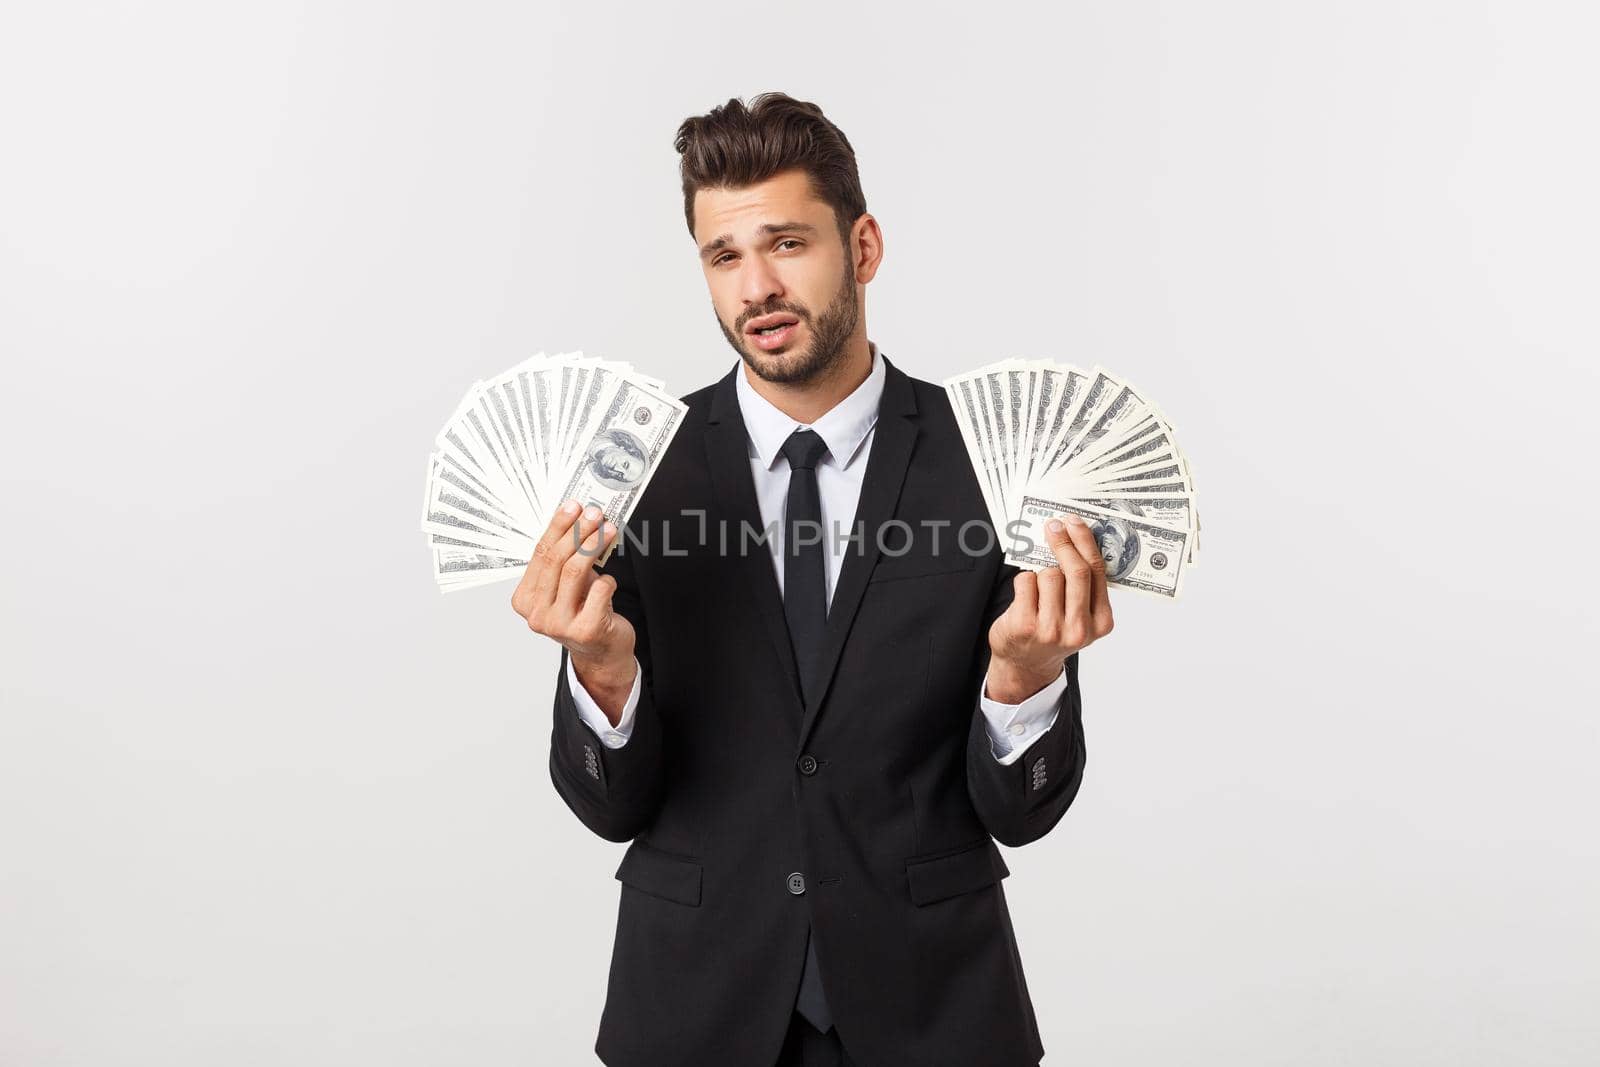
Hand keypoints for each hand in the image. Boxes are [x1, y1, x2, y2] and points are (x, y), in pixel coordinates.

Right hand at [511, 500, 636, 716]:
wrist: (602, 652)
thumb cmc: (584, 612)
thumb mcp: (567, 585)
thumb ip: (566, 558)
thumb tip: (579, 518)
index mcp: (525, 600)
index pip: (539, 554)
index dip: (557, 526)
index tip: (573, 506)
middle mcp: (536, 615)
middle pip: (555, 560)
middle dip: (577, 531)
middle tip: (594, 513)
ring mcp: (559, 625)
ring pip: (575, 571)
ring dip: (594, 545)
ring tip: (608, 529)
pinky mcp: (586, 631)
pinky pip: (600, 590)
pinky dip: (608, 579)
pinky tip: (610, 579)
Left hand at [986, 514, 1114, 701]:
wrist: (1026, 664)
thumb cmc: (1054, 631)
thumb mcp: (1079, 614)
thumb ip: (1084, 586)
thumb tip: (1076, 537)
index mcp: (1101, 623)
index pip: (1097, 573)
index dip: (1085, 542)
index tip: (1074, 522)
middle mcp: (1079, 629)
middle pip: (1076, 571)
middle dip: (1064, 542)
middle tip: (1053, 526)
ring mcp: (1051, 630)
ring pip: (1048, 575)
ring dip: (1041, 572)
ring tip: (1038, 587)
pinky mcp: (1025, 626)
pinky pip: (1025, 582)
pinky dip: (1024, 581)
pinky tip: (1025, 596)